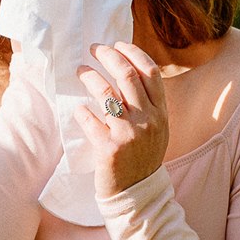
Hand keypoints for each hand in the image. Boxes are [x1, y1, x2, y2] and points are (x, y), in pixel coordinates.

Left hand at [74, 42, 167, 197]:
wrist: (138, 194)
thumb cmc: (143, 159)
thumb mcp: (157, 130)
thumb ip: (148, 106)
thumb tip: (128, 72)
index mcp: (161, 113)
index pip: (150, 72)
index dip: (133, 53)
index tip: (117, 44)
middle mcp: (148, 120)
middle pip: (127, 75)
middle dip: (108, 56)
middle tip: (94, 49)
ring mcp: (129, 133)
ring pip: (106, 92)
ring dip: (90, 76)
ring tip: (81, 70)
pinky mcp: (109, 148)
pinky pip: (90, 119)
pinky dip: (81, 111)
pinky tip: (78, 109)